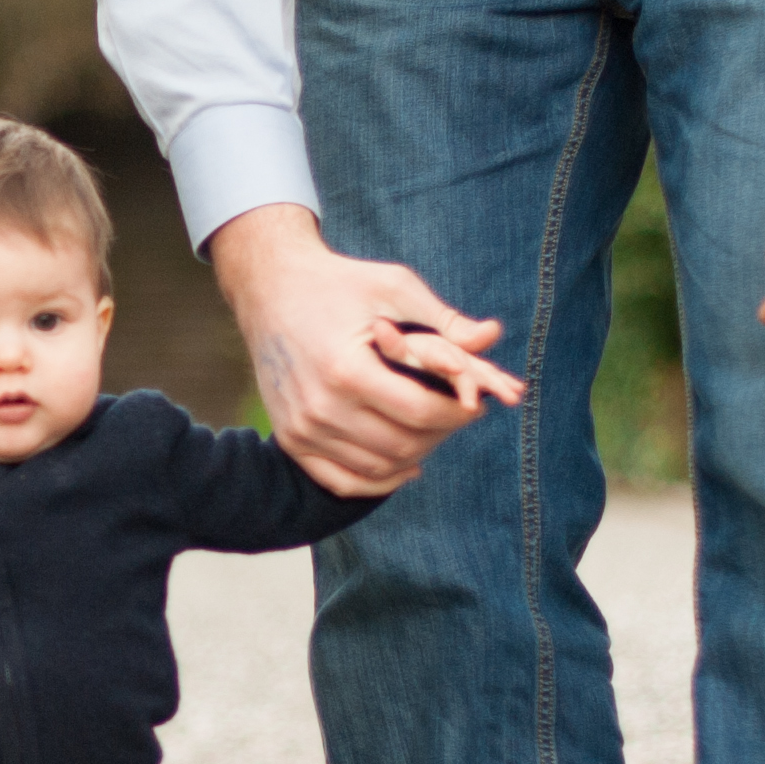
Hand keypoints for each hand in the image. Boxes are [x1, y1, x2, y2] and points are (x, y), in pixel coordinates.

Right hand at [207, 205, 522, 499]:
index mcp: (346, 369)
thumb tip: (493, 336)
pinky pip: (341, 480)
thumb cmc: (340, 283)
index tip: (476, 404)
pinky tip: (405, 464)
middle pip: (403, 446)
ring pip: (377, 468)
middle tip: (458, 414)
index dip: (459, 414)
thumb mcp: (394, 288)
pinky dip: (378, 481)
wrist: (271, 288)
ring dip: (415, 455)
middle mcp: (320, 407)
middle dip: (442, 433)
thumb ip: (444, 320)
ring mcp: (301, 428)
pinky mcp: (290, 438)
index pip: (420, 413)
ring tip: (433, 429)